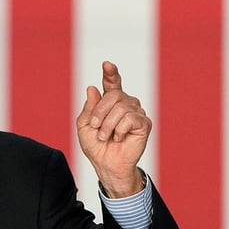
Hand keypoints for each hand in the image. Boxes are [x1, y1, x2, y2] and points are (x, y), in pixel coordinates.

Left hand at [76, 61, 150, 197]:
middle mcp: (125, 104)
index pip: (112, 83)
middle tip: (95, 127)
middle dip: (100, 112)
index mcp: (110, 102)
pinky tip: (119, 138)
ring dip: (107, 125)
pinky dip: (119, 130)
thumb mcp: (84, 125)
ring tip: (106, 136)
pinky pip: (130, 118)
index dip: (110, 73)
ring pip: (121, 107)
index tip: (107, 64)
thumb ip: (88, 107)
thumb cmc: (95, 145)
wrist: (106, 164)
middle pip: (113, 94)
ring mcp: (136, 112)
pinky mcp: (144, 123)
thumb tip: (92, 87)